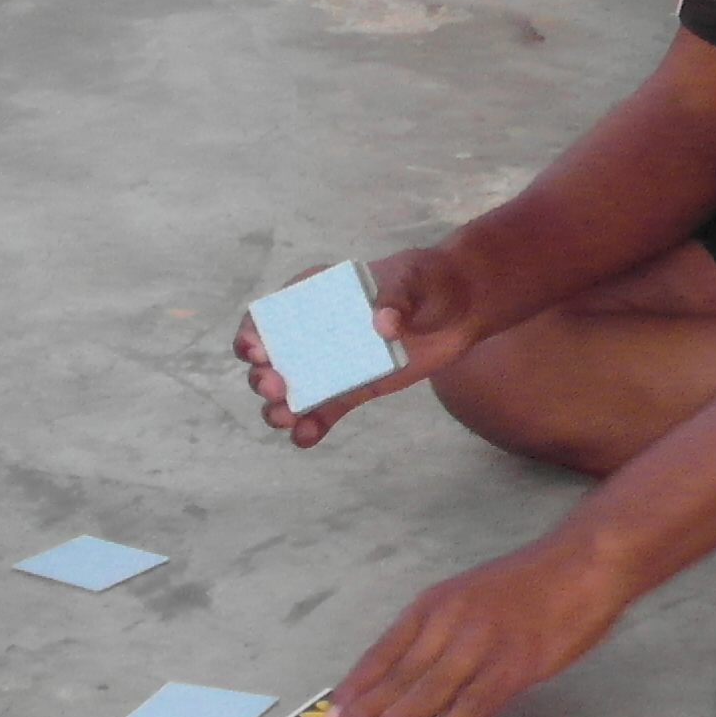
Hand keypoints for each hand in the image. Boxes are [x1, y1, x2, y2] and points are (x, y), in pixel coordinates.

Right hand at [235, 248, 482, 447]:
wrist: (462, 309)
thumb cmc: (430, 280)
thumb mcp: (414, 279)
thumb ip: (396, 298)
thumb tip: (382, 325)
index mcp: (318, 295)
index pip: (272, 312)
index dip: (253, 331)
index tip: (255, 348)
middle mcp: (316, 331)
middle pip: (272, 357)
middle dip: (262, 375)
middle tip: (274, 386)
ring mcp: (333, 362)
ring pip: (291, 389)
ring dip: (279, 406)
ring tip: (284, 417)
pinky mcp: (354, 389)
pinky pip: (325, 410)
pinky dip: (311, 426)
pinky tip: (304, 438)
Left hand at [325, 536, 634, 716]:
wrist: (582, 563)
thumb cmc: (528, 583)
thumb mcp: (469, 595)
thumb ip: (440, 631)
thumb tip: (410, 674)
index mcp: (433, 605)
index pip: (381, 653)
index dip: (355, 688)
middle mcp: (448, 623)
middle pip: (396, 677)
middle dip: (363, 716)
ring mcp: (480, 644)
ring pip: (426, 692)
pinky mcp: (514, 664)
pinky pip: (473, 704)